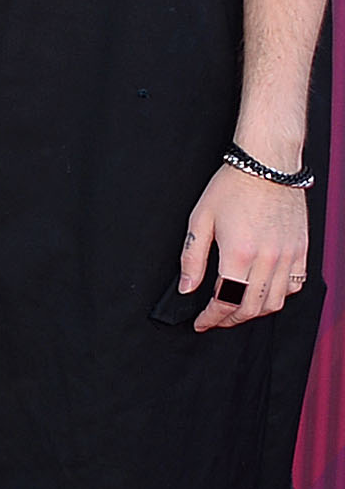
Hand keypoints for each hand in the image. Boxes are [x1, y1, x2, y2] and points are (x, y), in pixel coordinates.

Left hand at [179, 163, 309, 331]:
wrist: (267, 164)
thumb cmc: (232, 187)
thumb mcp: (200, 220)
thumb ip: (192, 258)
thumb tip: (186, 288)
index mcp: (239, 253)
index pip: (225, 300)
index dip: (211, 318)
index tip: (201, 323)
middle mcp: (268, 259)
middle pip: (251, 308)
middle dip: (230, 320)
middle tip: (215, 320)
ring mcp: (289, 255)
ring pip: (275, 302)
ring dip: (254, 312)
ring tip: (237, 309)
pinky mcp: (302, 250)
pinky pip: (295, 285)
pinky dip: (279, 296)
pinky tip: (263, 292)